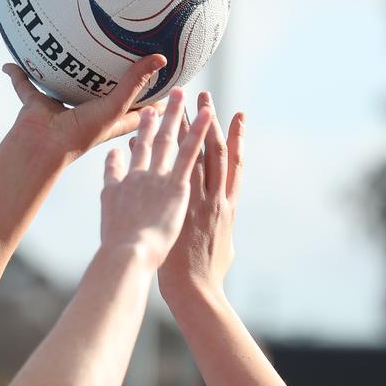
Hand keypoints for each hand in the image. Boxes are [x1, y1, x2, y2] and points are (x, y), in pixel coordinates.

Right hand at [3, 53, 166, 163]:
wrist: (43, 145)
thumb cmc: (83, 134)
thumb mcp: (115, 107)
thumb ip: (134, 83)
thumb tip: (160, 58)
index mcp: (109, 119)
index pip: (138, 107)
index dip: (153, 96)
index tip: (168, 79)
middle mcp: (87, 112)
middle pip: (103, 92)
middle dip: (111, 76)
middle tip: (125, 51)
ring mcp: (61, 106)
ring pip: (65, 83)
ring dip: (66, 70)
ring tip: (71, 47)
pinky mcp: (37, 102)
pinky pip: (25, 83)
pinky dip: (16, 73)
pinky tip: (10, 61)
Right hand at [100, 88, 211, 269]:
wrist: (126, 255)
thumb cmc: (118, 247)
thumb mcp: (108, 213)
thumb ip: (110, 185)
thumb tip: (111, 163)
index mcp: (124, 185)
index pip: (133, 155)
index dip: (140, 135)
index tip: (145, 118)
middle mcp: (139, 176)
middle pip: (151, 141)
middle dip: (158, 117)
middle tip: (166, 97)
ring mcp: (158, 179)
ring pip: (171, 141)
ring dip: (178, 115)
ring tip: (184, 93)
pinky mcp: (177, 187)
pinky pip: (190, 154)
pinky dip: (199, 132)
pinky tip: (207, 114)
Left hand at [158, 92, 244, 303]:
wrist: (196, 289)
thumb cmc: (209, 275)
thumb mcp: (224, 246)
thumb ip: (221, 227)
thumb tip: (222, 222)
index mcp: (228, 205)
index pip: (234, 163)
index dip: (237, 137)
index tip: (237, 114)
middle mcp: (215, 197)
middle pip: (213, 150)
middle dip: (209, 121)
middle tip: (204, 96)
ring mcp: (194, 200)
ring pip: (190, 156)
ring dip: (184, 128)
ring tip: (177, 104)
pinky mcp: (175, 207)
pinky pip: (164, 174)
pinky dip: (157, 155)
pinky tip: (148, 137)